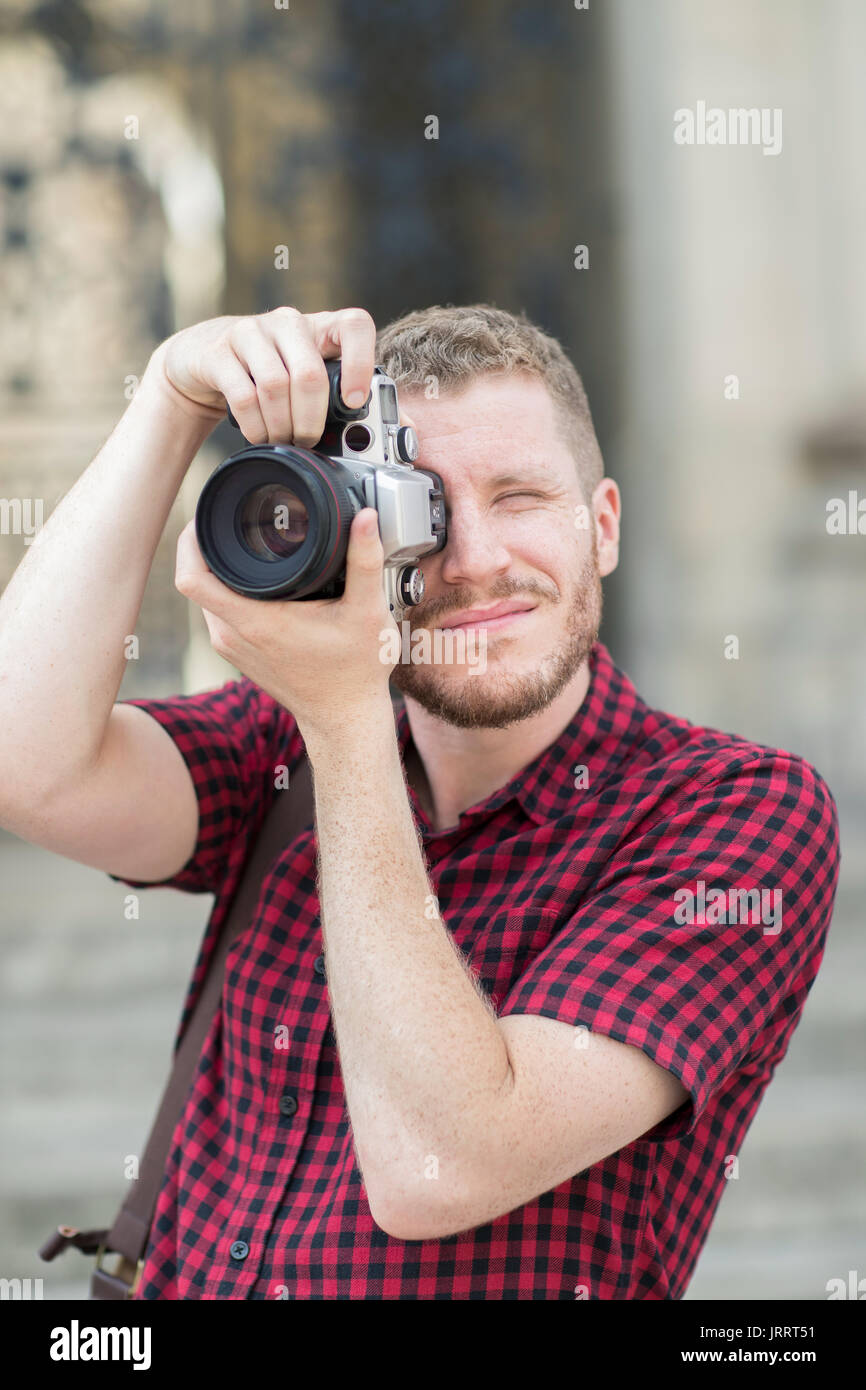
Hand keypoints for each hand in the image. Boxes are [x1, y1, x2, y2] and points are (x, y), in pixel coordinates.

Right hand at [150, 305, 378, 447]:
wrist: (205, 356)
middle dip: (311, 419)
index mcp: (318, 326)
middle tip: (307, 440)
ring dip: (282, 426)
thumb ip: (333, 392)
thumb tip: (373, 429)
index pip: (354, 325)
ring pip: (276, 386)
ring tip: (282, 440)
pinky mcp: (218, 353)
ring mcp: (250, 333)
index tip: (354, 401)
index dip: (360, 363)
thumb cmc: (266, 369)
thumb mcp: (303, 372)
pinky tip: (259, 435)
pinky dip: (256, 426)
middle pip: (309, 373)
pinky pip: (243, 397)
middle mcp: (286, 323)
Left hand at [175, 507, 398, 739]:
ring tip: (245, 544)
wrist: (345, 718)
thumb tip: (365, 518)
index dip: (190, 540)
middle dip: (206, 545)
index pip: (191, 576)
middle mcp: (232, 635)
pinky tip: (255, 578)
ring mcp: (231, 646)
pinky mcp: (237, 653)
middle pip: (195, 579)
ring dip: (218, 569)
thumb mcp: (368, 612)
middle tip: (232, 519)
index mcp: (254, 621)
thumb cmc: (355, 672)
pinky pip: (218, 612)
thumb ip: (365, 562)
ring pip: (206, 596)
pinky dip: (227, 591)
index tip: (207, 516)